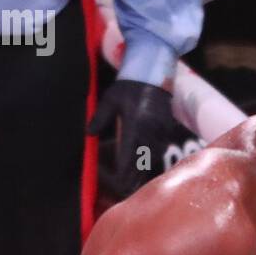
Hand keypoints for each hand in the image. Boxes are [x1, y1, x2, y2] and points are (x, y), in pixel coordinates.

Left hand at [87, 80, 177, 197]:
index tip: (104, 172)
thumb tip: (89, 134)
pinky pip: (157, 154)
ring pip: (150, 164)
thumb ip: (99, 118)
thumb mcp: (109, 100)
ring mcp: (161, 135)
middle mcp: (150, 135)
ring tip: (124, 174)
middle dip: (125, 178)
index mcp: (135, 127)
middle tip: (112, 179)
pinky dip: (146, 161)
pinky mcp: (166, 133)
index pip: (126, 162)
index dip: (115, 175)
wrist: (153, 76)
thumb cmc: (129, 87)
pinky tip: (138, 161)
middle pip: (139, 169)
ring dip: (137, 170)